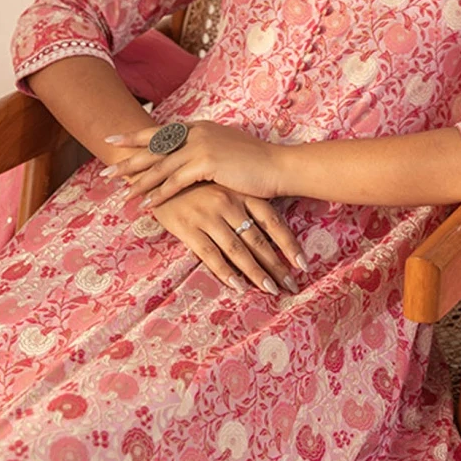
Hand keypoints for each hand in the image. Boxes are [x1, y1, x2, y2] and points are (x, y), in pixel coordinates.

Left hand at [102, 121, 285, 208]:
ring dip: (139, 182)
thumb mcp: (225, 148)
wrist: (277, 166)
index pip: (160, 132)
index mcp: (199, 127)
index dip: (134, 137)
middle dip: (128, 161)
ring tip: (122, 194)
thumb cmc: (254, 162)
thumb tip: (186, 156)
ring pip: (161, 166)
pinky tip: (147, 204)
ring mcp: (201, 146)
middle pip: (154, 148)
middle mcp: (196, 132)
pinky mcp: (207, 162)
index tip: (113, 140)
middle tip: (106, 172)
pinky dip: (160, 193)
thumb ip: (203, 148)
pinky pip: (176, 181)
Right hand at [147, 183, 306, 295]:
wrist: (158, 171)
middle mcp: (227, 202)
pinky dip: (225, 272)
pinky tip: (237, 287)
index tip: (303, 265)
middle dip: (277, 265)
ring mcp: (207, 214)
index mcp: (241, 193)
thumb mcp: (226, 186)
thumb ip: (246, 206)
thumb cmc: (198, 183)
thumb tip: (272, 234)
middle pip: (258, 240)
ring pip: (237, 249)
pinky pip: (210, 254)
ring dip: (255, 272)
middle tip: (292, 285)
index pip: (273, 222)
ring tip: (270, 289)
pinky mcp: (187, 226)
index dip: (289, 244)